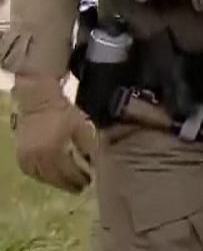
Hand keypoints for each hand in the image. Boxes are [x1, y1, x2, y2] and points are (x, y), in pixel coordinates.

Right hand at [11, 75, 95, 193]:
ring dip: (56, 182)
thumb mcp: (81, 128)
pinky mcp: (20, 155)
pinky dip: (43, 177)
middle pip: (55, 178)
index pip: (68, 172)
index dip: (79, 179)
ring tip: (68, 184)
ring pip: (43, 177)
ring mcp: (27, 157)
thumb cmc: (62, 113)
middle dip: (68, 184)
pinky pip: (32, 173)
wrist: (38, 102)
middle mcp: (38, 157)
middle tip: (80, 188)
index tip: (89, 182)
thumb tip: (93, 163)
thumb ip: (87, 147)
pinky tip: (52, 177)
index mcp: (54, 150)